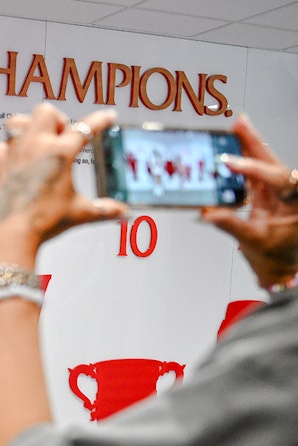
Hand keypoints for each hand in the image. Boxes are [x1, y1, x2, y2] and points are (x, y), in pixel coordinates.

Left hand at [0, 104, 127, 264]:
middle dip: (57, 119)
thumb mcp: (80, 213)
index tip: (107, 116)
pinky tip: (12, 158)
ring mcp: (15, 155)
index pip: (85, 129)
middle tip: (63, 136)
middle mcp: (36, 147)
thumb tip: (123, 214)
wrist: (14, 233)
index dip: (100, 120)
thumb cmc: (45, 222)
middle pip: (45, 112)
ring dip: (28, 127)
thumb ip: (104, 210)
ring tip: (38, 141)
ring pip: (17, 122)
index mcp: (60, 154)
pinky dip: (3, 150)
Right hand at [200, 115, 297, 287]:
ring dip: (249, 146)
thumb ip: (230, 224)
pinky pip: (256, 173)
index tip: (231, 163)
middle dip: (254, 142)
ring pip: (265, 163)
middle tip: (239, 124)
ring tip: (236, 129)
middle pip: (272, 160)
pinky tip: (235, 150)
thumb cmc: (276, 257)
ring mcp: (279, 192)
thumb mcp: (253, 241)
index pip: (276, 177)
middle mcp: (290, 193)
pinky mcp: (267, 194)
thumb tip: (209, 213)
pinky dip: (245, 161)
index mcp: (296, 202)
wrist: (282, 268)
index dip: (253, 168)